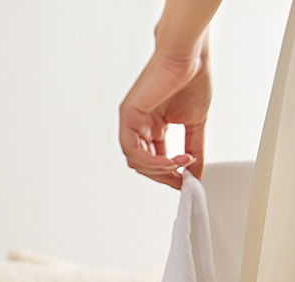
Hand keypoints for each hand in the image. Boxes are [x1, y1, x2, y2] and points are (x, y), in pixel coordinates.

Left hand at [119, 39, 210, 188]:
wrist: (189, 56)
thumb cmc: (192, 79)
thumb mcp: (195, 124)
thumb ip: (194, 150)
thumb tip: (196, 174)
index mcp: (152, 127)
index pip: (155, 161)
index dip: (169, 175)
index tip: (186, 182)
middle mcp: (139, 126)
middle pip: (143, 166)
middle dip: (164, 176)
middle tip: (183, 179)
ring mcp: (131, 122)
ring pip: (136, 162)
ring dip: (160, 170)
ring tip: (180, 165)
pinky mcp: (127, 117)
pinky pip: (133, 150)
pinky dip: (152, 161)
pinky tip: (170, 161)